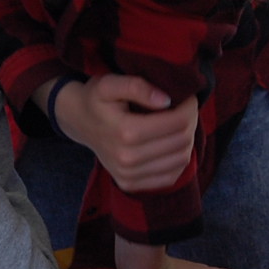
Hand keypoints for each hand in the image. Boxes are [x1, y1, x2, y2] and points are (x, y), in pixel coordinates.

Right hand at [49, 75, 196, 192]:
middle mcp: (128, 158)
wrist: (78, 122)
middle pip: (182, 141)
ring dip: (187, 140)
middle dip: (190, 122)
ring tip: (177, 125)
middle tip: (184, 109)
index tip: (187, 97)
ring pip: (181, 160)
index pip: (178, 122)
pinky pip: (170, 177)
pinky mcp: (130, 184)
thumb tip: (166, 100)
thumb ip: (137, 86)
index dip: (189, 107)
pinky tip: (169, 144)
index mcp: (125, 131)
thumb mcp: (110, 83)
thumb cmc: (96, 99)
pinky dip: (177, 160)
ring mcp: (129, 175)